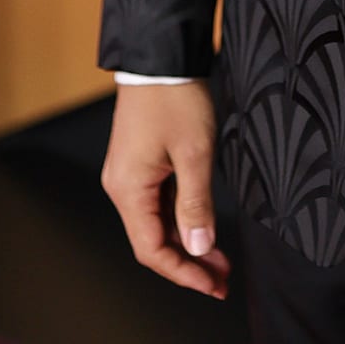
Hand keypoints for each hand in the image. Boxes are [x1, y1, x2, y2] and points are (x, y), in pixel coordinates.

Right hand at [101, 81, 230, 298]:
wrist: (160, 57)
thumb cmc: (175, 99)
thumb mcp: (195, 154)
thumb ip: (196, 204)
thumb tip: (200, 247)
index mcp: (128, 189)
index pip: (152, 250)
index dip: (184, 273)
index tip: (213, 286)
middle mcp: (122, 187)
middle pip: (153, 241)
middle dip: (189, 263)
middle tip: (222, 281)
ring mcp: (129, 176)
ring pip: (157, 224)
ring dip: (187, 242)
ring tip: (220, 260)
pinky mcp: (139, 164)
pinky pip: (158, 204)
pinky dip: (181, 219)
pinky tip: (203, 227)